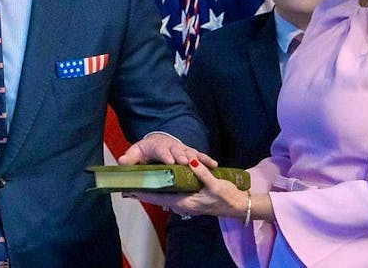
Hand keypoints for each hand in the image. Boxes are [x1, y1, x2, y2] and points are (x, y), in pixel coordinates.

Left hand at [117, 133, 216, 167]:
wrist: (159, 141)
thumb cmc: (147, 150)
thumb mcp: (137, 152)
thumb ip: (130, 158)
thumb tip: (121, 161)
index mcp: (158, 147)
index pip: (162, 151)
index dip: (166, 156)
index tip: (170, 161)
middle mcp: (172, 147)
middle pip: (178, 151)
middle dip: (182, 156)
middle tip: (186, 162)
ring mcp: (183, 150)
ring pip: (191, 153)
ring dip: (197, 159)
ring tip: (204, 164)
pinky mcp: (191, 154)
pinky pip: (200, 157)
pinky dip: (207, 160)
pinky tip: (215, 165)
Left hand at [127, 158, 247, 218]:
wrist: (239, 206)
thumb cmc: (226, 197)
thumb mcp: (215, 185)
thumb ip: (202, 173)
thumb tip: (191, 160)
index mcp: (184, 202)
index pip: (158, 198)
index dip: (143, 193)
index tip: (128, 190)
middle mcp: (182, 203)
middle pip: (158, 196)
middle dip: (144, 190)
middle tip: (128, 184)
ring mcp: (186, 201)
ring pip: (164, 194)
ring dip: (152, 188)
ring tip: (139, 181)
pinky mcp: (191, 197)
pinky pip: (173, 192)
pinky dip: (164, 187)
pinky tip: (159, 182)